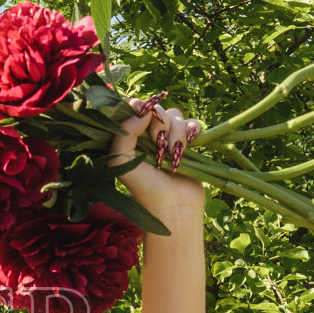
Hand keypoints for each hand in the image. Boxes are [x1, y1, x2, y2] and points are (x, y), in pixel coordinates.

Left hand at [109, 97, 205, 214]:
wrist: (173, 206)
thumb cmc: (144, 187)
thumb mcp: (121, 160)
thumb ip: (124, 132)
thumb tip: (144, 109)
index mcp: (129, 137)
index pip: (132, 108)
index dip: (138, 106)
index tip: (142, 113)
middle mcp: (147, 135)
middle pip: (156, 109)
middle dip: (159, 123)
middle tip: (158, 145)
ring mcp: (168, 138)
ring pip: (175, 115)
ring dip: (175, 133)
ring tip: (172, 156)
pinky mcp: (187, 143)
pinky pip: (191, 123)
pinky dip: (191, 132)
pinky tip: (187, 146)